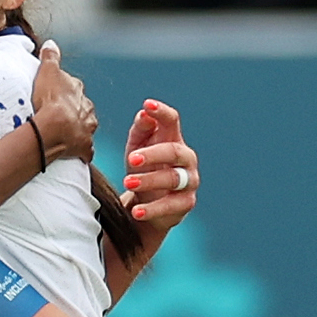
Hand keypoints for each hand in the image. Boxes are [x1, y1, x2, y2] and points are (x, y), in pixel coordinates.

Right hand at [27, 41, 99, 168]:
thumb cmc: (50, 99)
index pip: (74, 89)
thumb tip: (51, 43)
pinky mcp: (84, 148)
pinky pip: (84, 151)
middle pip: (82, 109)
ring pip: (85, 128)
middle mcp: (87, 110)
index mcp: (79, 92)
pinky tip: (73, 152)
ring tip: (64, 133)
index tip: (55, 95)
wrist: (55, 128)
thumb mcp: (48, 71)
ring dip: (77, 130)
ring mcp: (87, 130)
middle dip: (74, 111)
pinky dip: (79, 151)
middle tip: (58, 115)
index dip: (65, 91)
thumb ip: (50, 57)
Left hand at [121, 100, 199, 225]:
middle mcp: (186, 158)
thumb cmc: (144, 169)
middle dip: (152, 154)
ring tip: (128, 182)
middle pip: (174, 151)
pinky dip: (152, 209)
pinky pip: (170, 206)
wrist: (148, 205)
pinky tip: (136, 211)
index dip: (162, 112)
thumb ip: (140, 129)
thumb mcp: (137, 147)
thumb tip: (144, 113)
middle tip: (131, 159)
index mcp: (173, 139)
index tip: (148, 105)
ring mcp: (189, 181)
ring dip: (149, 180)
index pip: (172, 121)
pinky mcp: (186, 204)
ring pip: (173, 179)